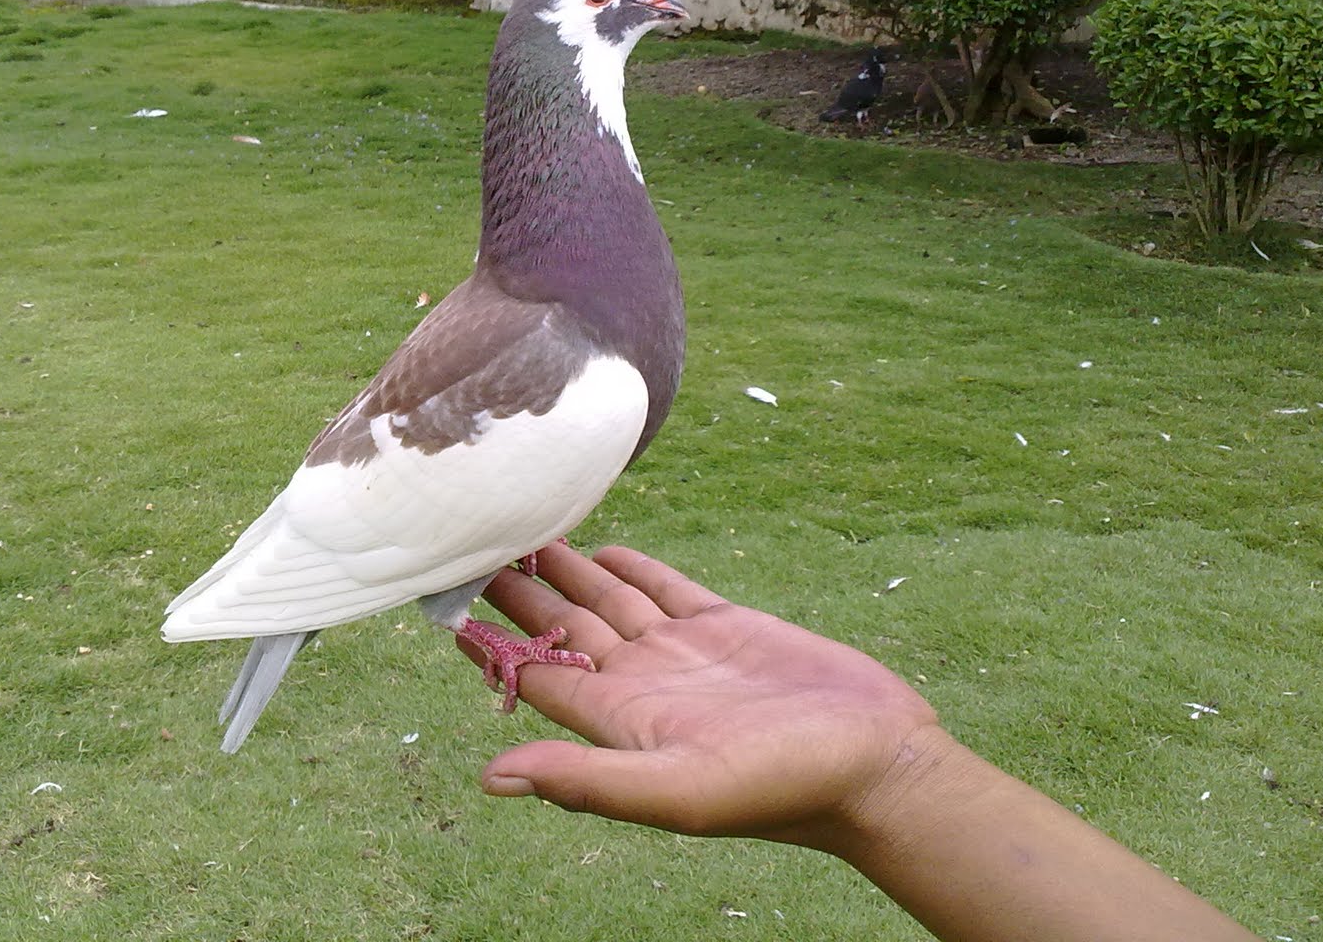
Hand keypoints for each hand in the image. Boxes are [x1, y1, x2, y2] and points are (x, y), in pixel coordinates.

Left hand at [462, 542, 940, 851]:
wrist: (878, 763)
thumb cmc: (783, 787)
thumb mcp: (676, 790)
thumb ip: (586, 779)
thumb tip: (492, 778)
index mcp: (620, 720)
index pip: (535, 673)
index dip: (489, 639)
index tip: (444, 597)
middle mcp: (643, 683)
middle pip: (561, 627)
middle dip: (517, 591)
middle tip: (472, 542)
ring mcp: (684, 653)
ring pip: (608, 601)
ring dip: (566, 570)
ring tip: (523, 533)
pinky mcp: (727, 626)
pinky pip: (666, 588)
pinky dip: (633, 566)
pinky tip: (604, 548)